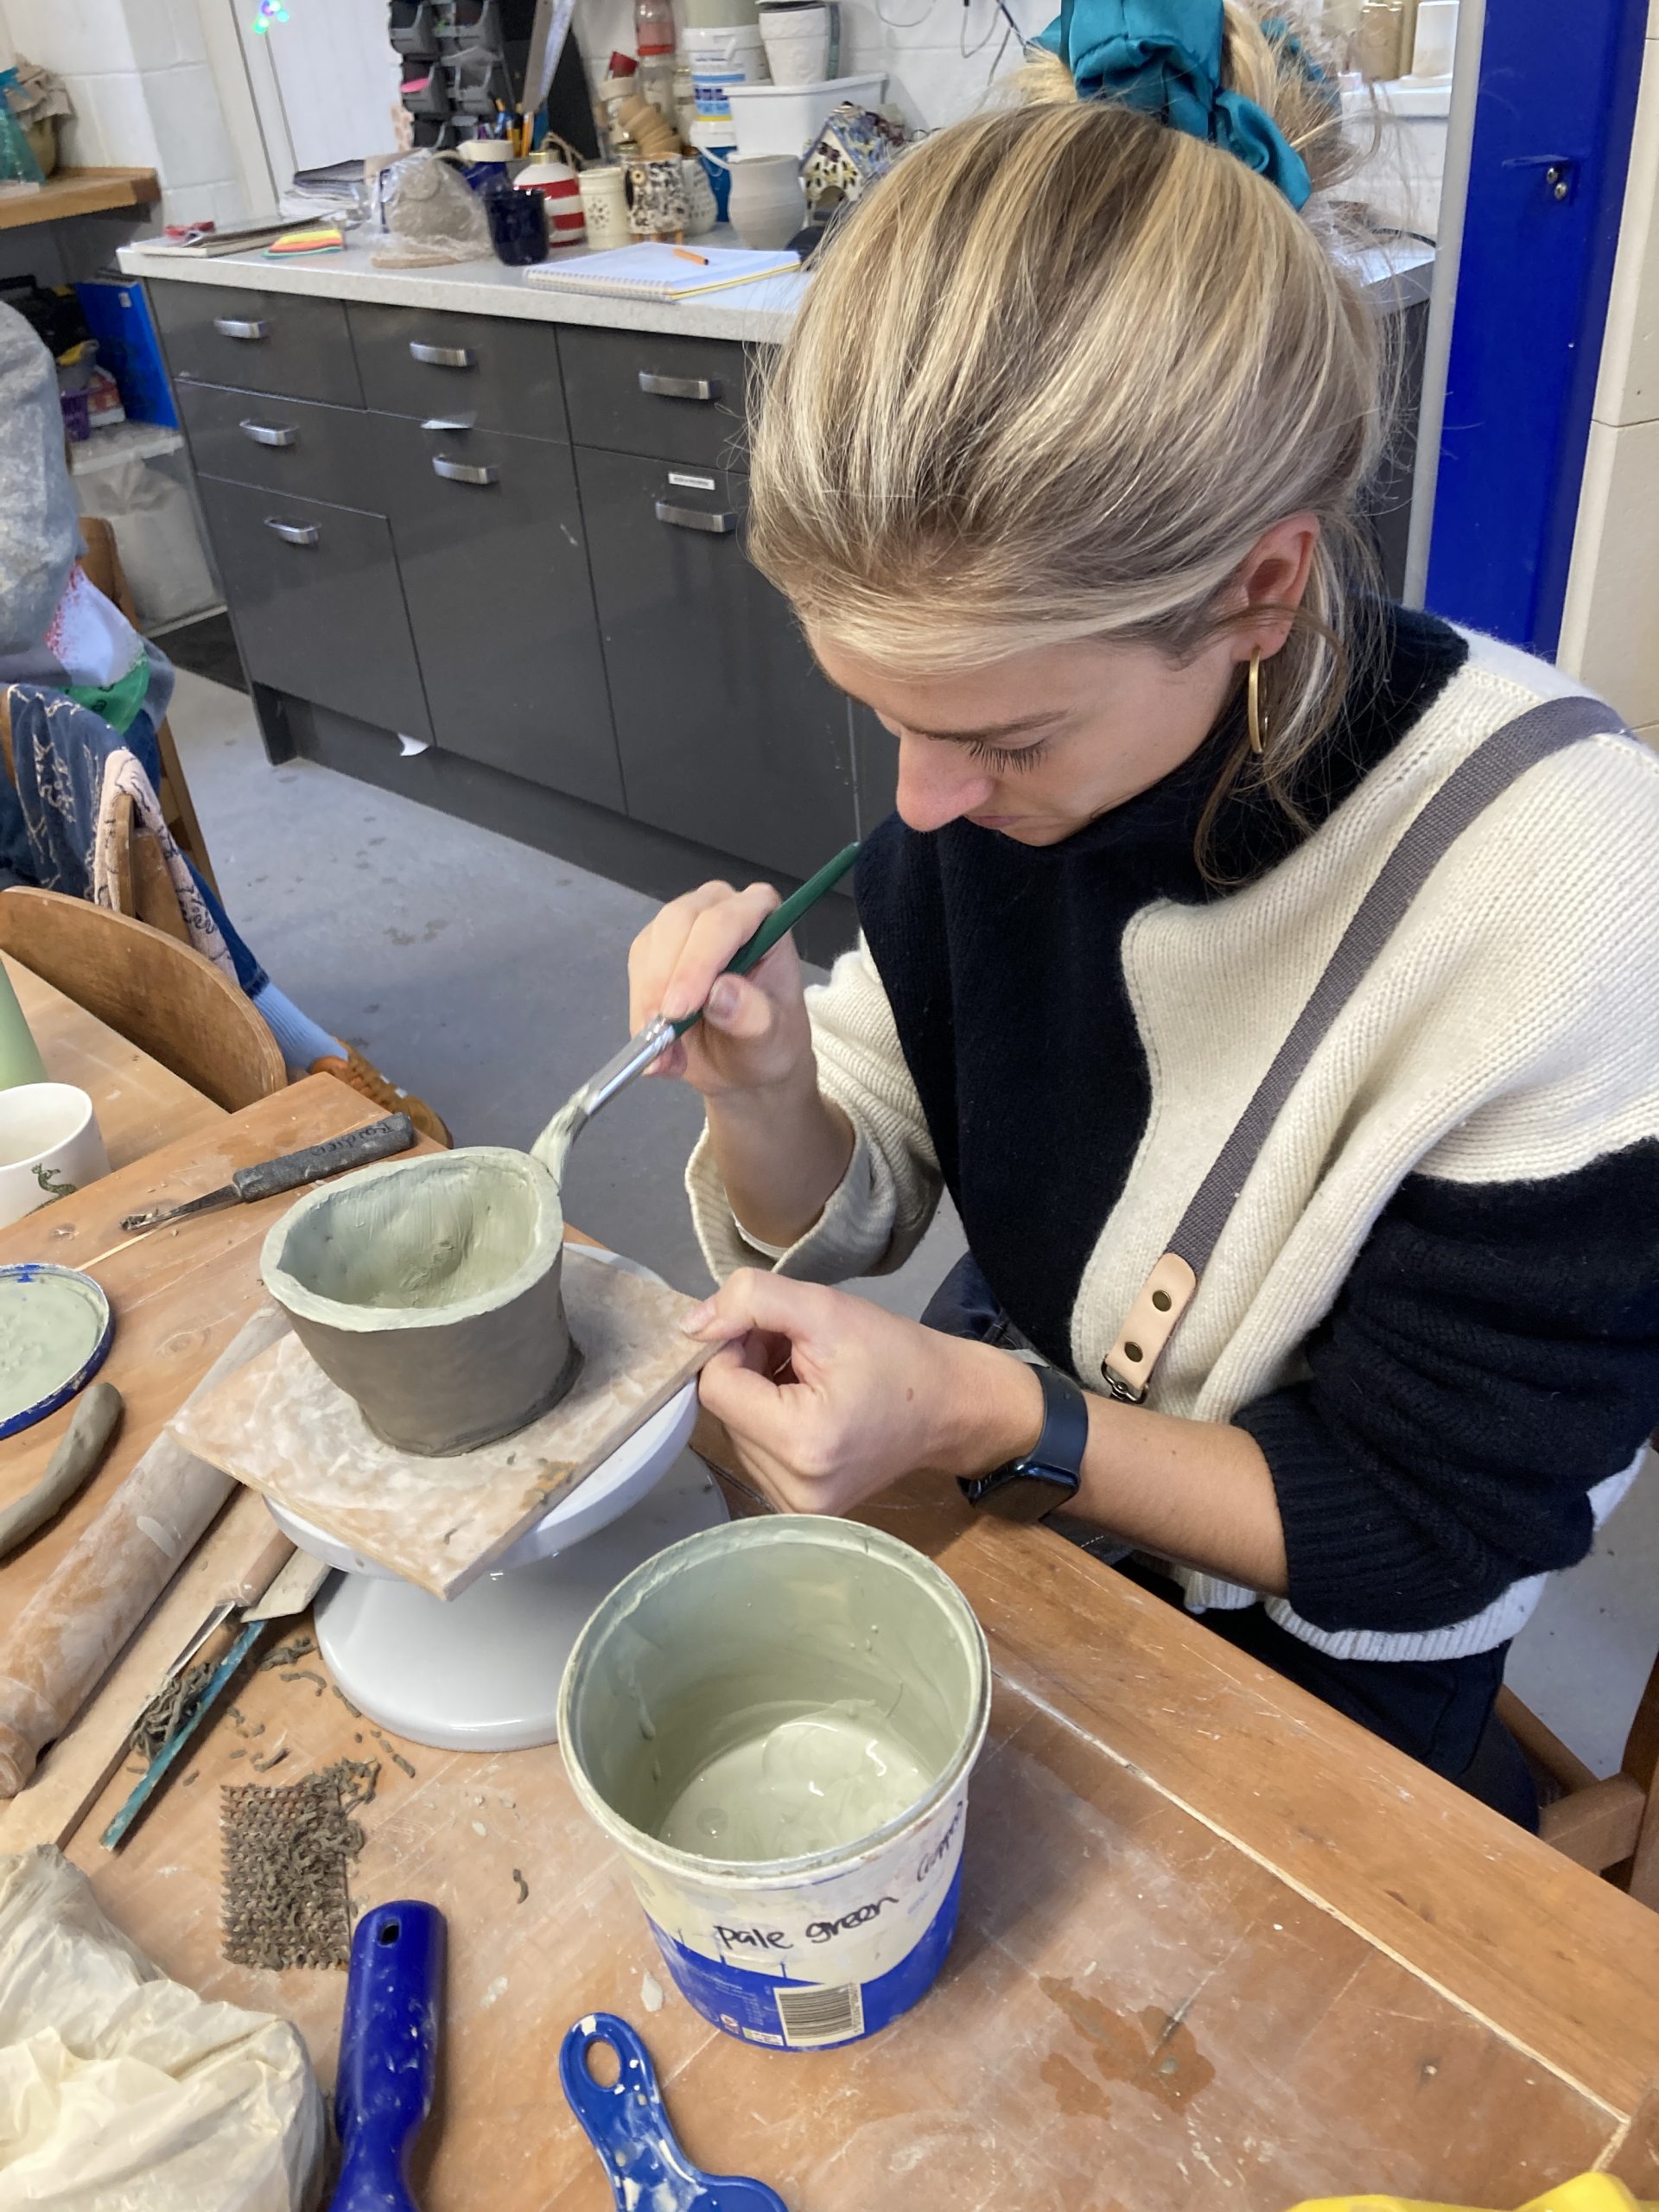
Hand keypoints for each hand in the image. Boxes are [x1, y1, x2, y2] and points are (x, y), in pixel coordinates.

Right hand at [627, 879, 813, 1099]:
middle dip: (665, 980)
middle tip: (662, 1032)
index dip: (697, 964)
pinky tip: (657, 1047)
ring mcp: (683, 923)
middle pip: (679, 922)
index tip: (678, 1011)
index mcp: (762, 914)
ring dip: (649, 1003)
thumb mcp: (770, 1038)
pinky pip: (636, 972)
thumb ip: (752, 1015)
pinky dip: (639, 1014)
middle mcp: (721, 907)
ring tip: (666, 1055)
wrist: (746, 1061)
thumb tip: (719, 994)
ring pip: (650, 946)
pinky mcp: (654, 947)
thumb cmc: (769, 1041)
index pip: (724, 922)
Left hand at [683, 1269, 1043, 1515]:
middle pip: (724, 1410)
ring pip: (734, 1430)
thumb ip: (752, 1301)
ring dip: (757, 1393)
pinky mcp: (798, 1510)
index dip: (737, 1344)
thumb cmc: (897, 1356)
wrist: (951, 1407)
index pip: (717, 1385)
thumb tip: (689, 1325)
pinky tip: (807, 1404)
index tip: (779, 1330)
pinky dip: (770, 1419)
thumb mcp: (826, 1309)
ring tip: (809, 1376)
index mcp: (801, 1443)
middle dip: (749, 1369)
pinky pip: (755, 1452)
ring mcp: (795, 1508)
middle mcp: (791, 1491)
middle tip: (800, 1350)